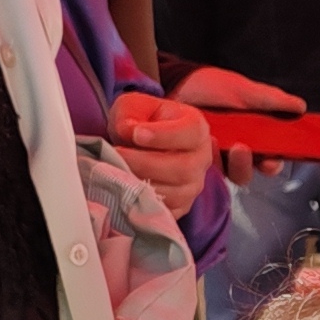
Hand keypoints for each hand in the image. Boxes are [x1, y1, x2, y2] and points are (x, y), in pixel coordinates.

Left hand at [102, 92, 213, 218]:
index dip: (163, 135)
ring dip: (141, 184)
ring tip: (117, 172)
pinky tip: (123, 190)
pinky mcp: (181, 207)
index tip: (136, 134)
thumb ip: (130, 113)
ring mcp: (193, 186)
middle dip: (146, 163)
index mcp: (196, 128)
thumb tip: (128, 132)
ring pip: (174, 194)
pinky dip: (143, 203)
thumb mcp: (133, 106)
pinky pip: (165, 212)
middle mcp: (202, 159)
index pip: (190, 133)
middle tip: (118, 155)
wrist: (144, 145)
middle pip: (183, 168)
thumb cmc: (142, 122)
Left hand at [170, 64, 315, 177]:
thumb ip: (271, 100)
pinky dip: (202, 159)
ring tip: (216, 140)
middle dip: (246, 166)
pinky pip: (199, 170)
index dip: (272, 164)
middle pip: (246, 172)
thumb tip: (300, 107)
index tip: (270, 161)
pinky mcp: (189, 159)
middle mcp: (232, 152)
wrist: (175, 82)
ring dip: (223, 162)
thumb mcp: (242, 90)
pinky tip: (201, 142)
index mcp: (251, 137)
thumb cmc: (210, 85)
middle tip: (241, 149)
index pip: (268, 160)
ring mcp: (210, 157)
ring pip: (222, 174)